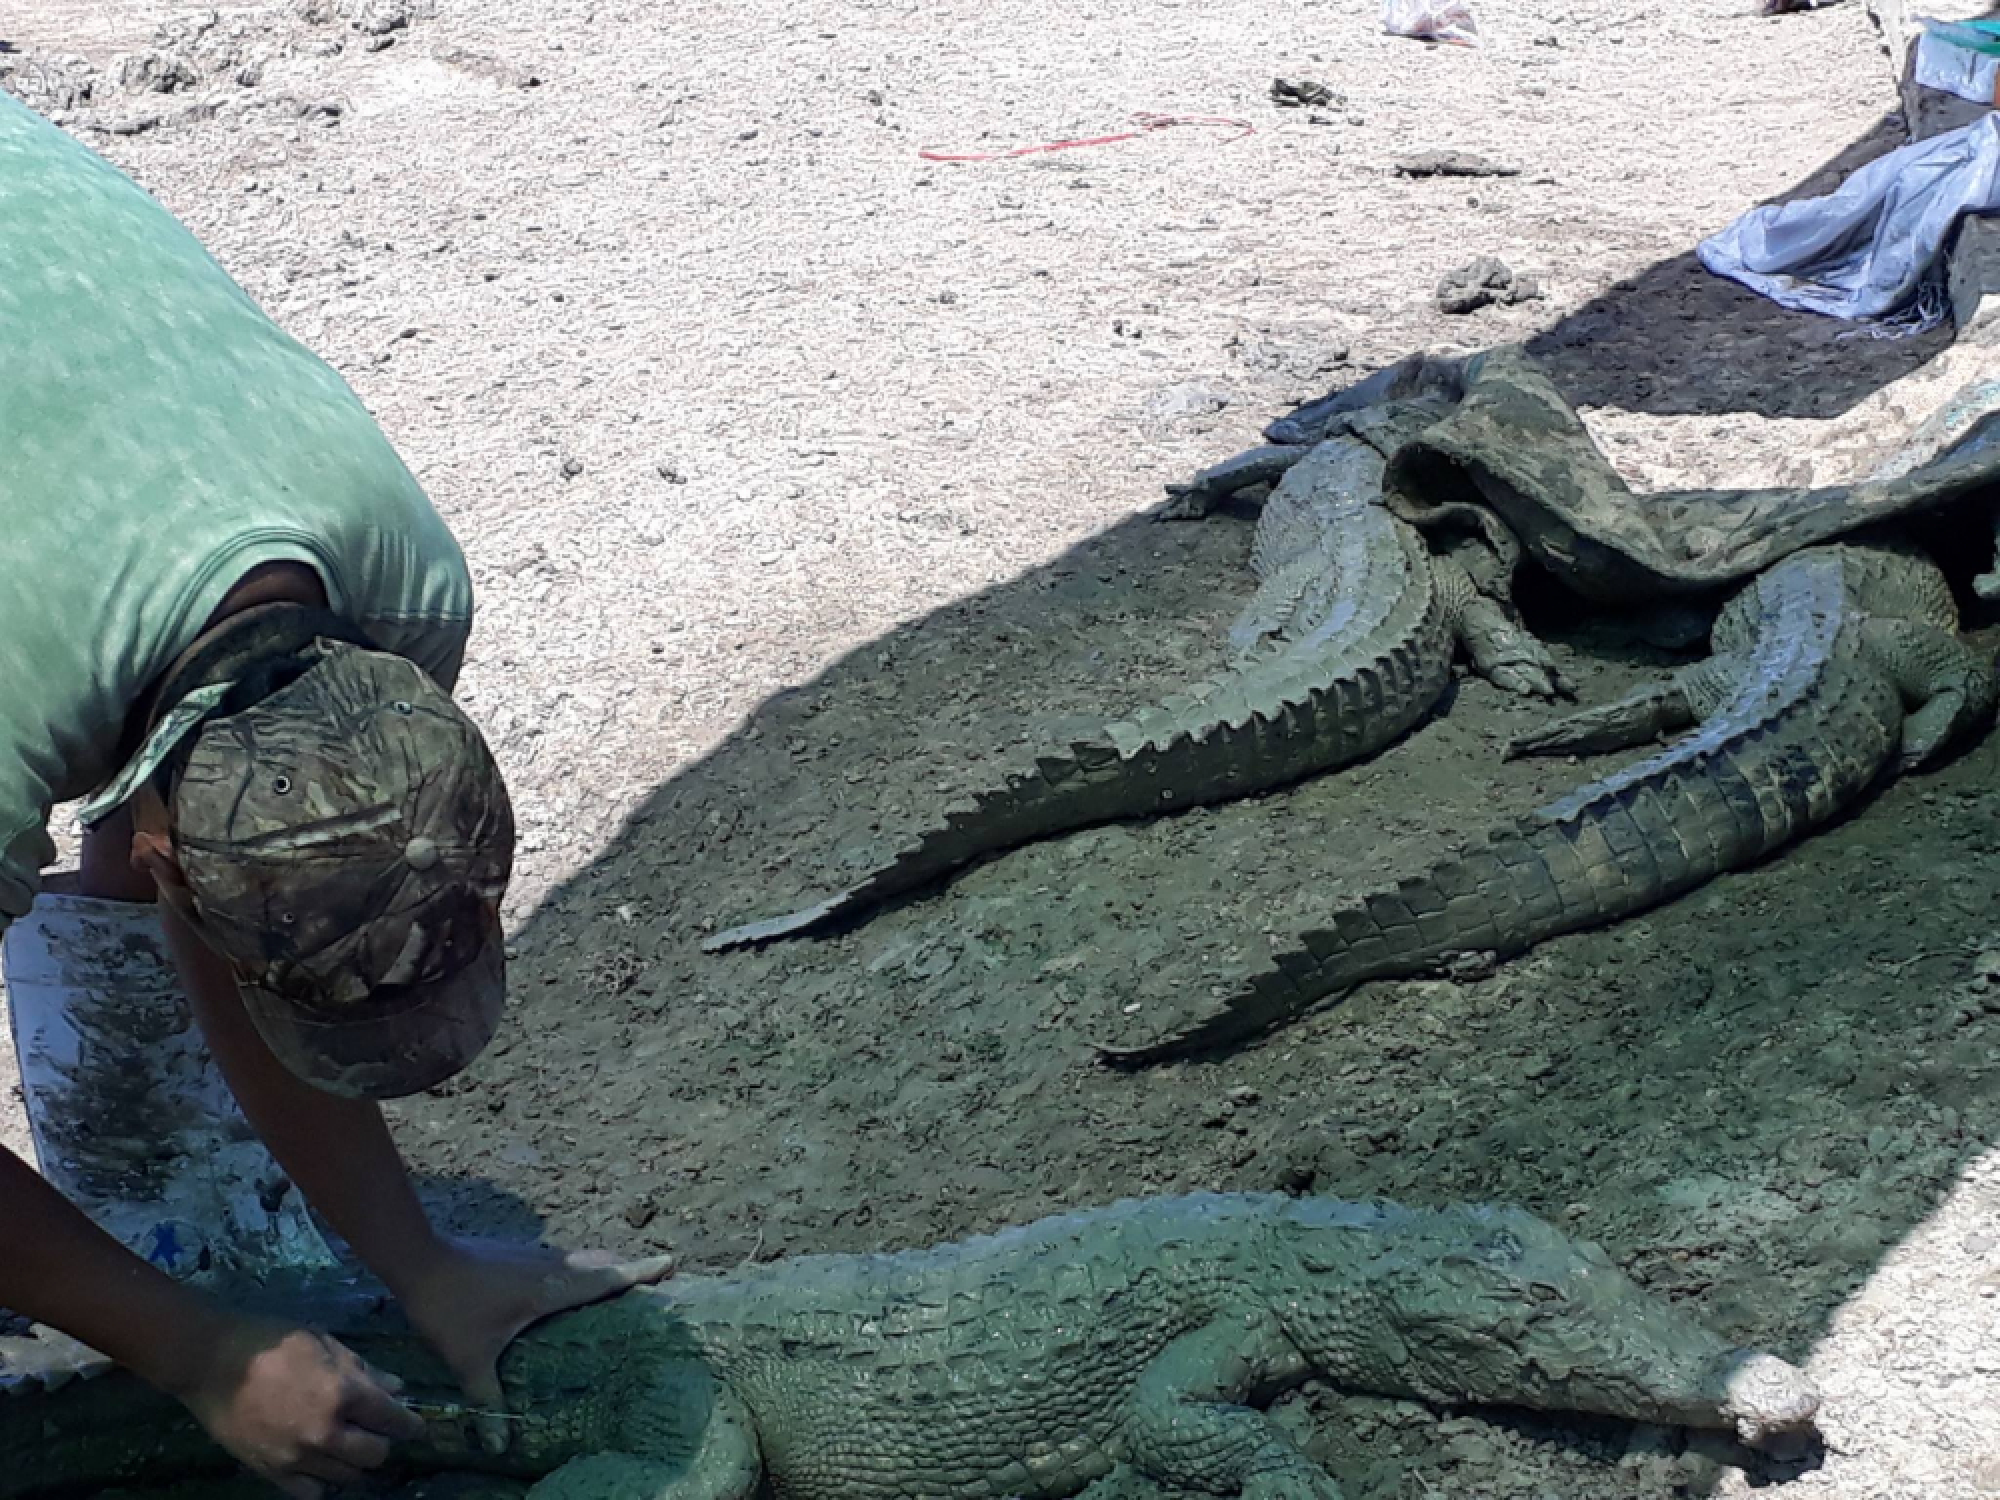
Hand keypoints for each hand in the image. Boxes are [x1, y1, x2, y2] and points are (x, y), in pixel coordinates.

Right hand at [174, 1317, 424, 1498]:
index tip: (416, 1426)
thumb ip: (364, 1369)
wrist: (210, 1361)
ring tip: (351, 1447)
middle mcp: (325, 1433)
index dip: (410, 1424)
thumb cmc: (270, 1341)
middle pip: (375, 1455)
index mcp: (342, 1395)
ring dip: (355, 1463)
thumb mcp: (324, 1343)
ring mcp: (296, 1458)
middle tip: (377, 1431)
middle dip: (383, 1443)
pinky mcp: (270, 1472)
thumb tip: (397, 1388)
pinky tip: (322, 1465)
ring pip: (346, 1477)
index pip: (392, 1420)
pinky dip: (322, 1482)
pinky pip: (310, 1493)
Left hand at [397, 1237, 673, 1451]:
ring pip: (582, 1260)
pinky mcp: (518, 1254)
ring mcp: (535, 1256)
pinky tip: (565, 1287)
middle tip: (654, 1282)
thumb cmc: (451, 1308)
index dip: (642, 1271)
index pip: (608, 1279)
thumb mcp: (470, 1359)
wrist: (420, 1260)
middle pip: (602, 1265)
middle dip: (629, 1271)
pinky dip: (578, 1269)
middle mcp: (552, 1267)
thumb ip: (489, 1399)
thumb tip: (500, 1445)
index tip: (672, 1261)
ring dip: (603, 1269)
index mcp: (552, 1288)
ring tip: (618, 1284)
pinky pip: (562, 1261)